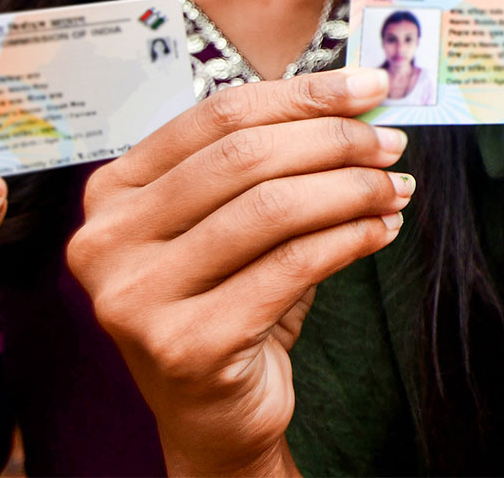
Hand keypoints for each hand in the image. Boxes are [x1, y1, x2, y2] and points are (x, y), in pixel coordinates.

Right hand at [68, 68, 411, 475]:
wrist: (213, 416)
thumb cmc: (228, 301)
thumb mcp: (234, 221)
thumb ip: (273, 161)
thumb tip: (359, 101)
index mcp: (113, 191)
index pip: (219, 114)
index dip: (304, 93)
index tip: (369, 86)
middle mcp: (108, 240)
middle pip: (245, 156)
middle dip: (334, 141)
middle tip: (390, 143)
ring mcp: (137, 296)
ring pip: (272, 208)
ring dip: (352, 189)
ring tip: (395, 188)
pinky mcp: (185, 345)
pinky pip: (292, 266)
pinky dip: (351, 238)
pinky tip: (381, 230)